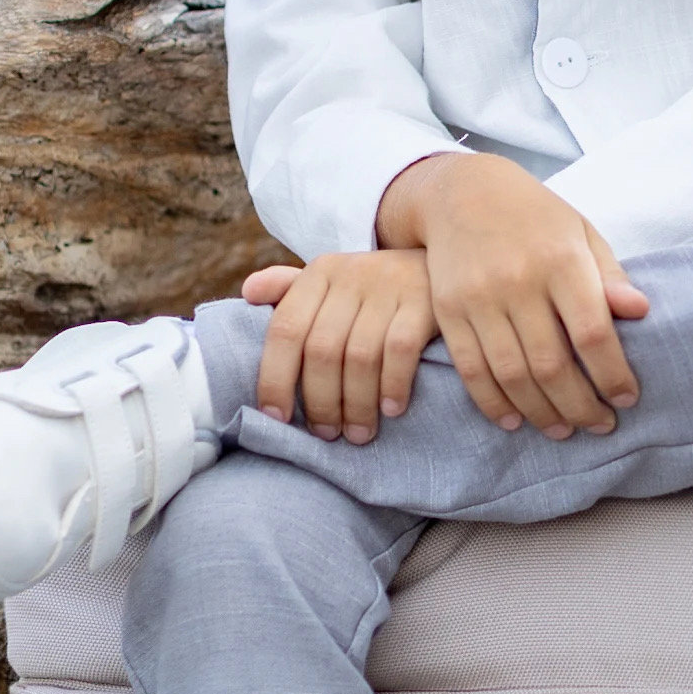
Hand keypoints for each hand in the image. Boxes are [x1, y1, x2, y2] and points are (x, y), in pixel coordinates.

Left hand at [243, 251, 435, 442]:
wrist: (445, 259)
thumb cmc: (378, 287)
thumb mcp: (335, 282)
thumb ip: (291, 289)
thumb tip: (247, 293)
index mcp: (320, 274)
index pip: (285, 329)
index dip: (275, 378)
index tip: (277, 419)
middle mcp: (351, 275)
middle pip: (322, 350)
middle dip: (320, 402)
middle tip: (327, 434)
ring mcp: (390, 286)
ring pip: (360, 356)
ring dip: (357, 404)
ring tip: (359, 433)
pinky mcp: (425, 301)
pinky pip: (400, 350)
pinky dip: (392, 385)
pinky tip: (392, 409)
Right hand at [375, 154, 648, 437]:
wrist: (463, 192)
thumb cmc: (536, 218)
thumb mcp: (581, 234)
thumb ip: (610, 276)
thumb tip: (641, 312)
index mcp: (561, 261)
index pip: (593, 334)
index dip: (613, 376)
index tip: (628, 399)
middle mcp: (519, 281)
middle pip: (552, 365)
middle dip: (580, 406)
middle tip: (600, 426)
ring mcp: (479, 297)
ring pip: (512, 375)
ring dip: (540, 413)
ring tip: (562, 430)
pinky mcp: (449, 310)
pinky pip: (471, 369)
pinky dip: (493, 403)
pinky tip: (514, 420)